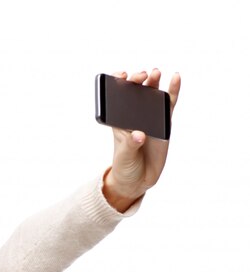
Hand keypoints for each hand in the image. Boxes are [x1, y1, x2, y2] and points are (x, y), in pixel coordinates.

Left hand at [102, 69, 181, 212]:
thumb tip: (140, 134)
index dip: (118, 83)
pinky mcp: (164, 123)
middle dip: (137, 80)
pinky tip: (176, 77)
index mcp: (118, 121)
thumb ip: (132, 144)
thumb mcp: (125, 156)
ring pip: (152, 95)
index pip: (116, 98)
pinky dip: (173, 91)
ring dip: (153, 81)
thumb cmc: (125, 166)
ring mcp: (149, 118)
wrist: (138, 180)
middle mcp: (133, 116)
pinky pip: (168, 104)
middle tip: (142, 75)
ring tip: (155, 72)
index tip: (121, 76)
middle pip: (135, 92)